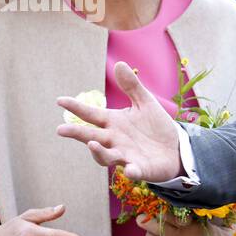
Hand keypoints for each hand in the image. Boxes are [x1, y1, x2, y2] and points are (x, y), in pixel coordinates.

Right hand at [56, 61, 182, 181]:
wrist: (175, 148)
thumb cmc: (155, 127)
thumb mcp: (145, 103)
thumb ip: (132, 87)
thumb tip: (120, 64)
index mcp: (113, 122)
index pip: (91, 114)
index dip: (75, 108)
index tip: (60, 100)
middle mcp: (114, 140)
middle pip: (91, 136)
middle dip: (76, 133)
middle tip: (60, 130)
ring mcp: (125, 156)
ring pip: (106, 157)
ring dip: (99, 152)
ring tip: (92, 144)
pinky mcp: (140, 169)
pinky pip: (133, 171)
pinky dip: (131, 171)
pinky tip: (129, 170)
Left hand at [135, 212, 235, 235]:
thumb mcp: (201, 222)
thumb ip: (185, 215)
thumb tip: (164, 205)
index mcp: (189, 227)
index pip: (166, 216)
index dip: (156, 212)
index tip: (150, 209)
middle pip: (156, 229)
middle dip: (145, 222)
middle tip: (141, 219)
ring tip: (151, 233)